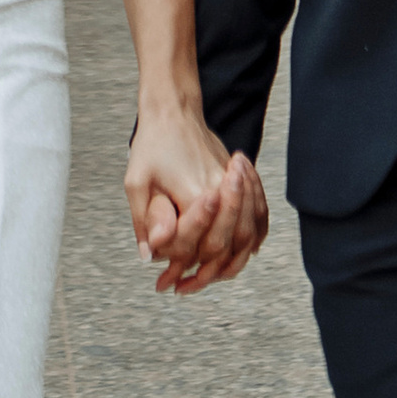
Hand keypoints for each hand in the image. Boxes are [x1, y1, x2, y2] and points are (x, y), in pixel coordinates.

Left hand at [125, 108, 267, 293]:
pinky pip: (259, 213)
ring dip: (233, 261)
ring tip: (209, 278)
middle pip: (231, 244)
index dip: (185, 269)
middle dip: (209, 273)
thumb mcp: (136, 181)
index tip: (167, 284)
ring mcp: (235, 182)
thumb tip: (149, 256)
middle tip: (184, 287)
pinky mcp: (241, 178)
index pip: (203, 244)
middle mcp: (221, 188)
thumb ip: (144, 220)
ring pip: (250, 233)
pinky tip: (242, 252)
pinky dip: (255, 237)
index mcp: (196, 191)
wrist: (174, 110)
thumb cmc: (152, 143)